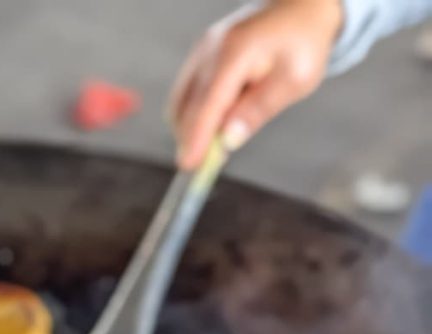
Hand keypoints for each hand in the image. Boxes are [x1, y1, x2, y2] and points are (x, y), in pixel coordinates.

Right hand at [169, 0, 342, 168]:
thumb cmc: (303, 44)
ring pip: (182, 100)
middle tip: (201, 166)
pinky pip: (187, 92)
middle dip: (190, 137)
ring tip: (211, 145)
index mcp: (236, 53)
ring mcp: (201, 51)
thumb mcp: (294, 80)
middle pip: (188, 105)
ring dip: (190, 127)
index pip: (208, 104)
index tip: (189, 165)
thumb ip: (259, 110)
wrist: (300, 7)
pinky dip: (193, 113)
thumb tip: (228, 140)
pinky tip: (211, 125)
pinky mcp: (199, 57)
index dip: (197, 137)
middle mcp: (210, 50)